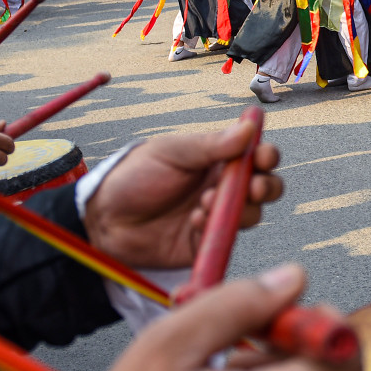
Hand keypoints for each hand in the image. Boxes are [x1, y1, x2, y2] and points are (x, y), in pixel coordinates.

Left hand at [83, 113, 285, 269]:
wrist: (104, 218)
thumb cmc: (134, 177)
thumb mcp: (171, 153)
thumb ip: (211, 144)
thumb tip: (250, 127)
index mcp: (217, 159)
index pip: (256, 155)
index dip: (266, 156)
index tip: (264, 157)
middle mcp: (222, 187)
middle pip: (265, 187)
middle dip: (266, 186)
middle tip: (252, 187)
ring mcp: (216, 216)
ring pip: (252, 214)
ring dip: (237, 208)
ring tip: (203, 203)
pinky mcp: (205, 243)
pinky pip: (225, 238)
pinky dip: (214, 228)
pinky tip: (193, 221)